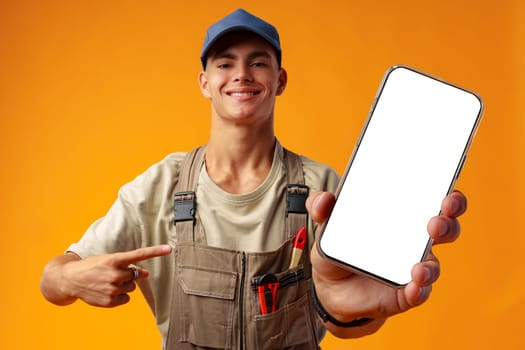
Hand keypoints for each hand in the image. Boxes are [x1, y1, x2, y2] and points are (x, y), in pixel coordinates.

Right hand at [59, 245, 171, 307]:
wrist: (71, 279)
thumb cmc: (93, 267)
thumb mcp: (108, 260)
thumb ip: (128, 265)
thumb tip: (146, 274)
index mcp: (114, 259)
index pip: (139, 254)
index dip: (155, 252)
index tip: (169, 249)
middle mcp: (115, 273)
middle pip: (135, 275)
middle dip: (128, 275)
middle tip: (113, 274)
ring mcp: (112, 288)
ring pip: (131, 287)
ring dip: (124, 285)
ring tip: (108, 282)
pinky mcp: (110, 301)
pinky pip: (126, 298)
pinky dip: (120, 296)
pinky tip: (107, 291)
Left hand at [307, 191, 465, 336]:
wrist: (332, 286)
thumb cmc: (341, 245)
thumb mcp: (328, 224)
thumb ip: (322, 208)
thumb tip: (323, 199)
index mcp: (403, 215)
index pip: (434, 199)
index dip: (448, 195)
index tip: (447, 190)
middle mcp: (415, 240)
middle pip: (445, 228)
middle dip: (447, 223)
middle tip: (436, 221)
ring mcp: (412, 267)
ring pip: (433, 264)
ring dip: (431, 264)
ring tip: (419, 267)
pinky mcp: (405, 293)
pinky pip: (418, 293)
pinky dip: (418, 290)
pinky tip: (413, 287)